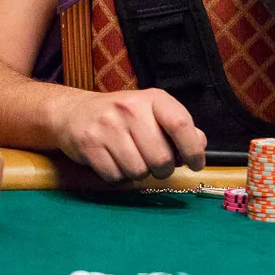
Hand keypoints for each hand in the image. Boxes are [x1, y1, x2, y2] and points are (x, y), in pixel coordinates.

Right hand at [51, 88, 206, 181]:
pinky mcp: (89, 143)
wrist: (74, 112)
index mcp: (153, 98)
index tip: (196, 164)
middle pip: (160, 157)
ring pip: (138, 171)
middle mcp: (131, 108)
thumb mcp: (153, 112)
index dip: (192, 149)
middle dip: (163, 170)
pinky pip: (114, 176)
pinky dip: (118, 176)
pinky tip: (114, 162)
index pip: (180, 123)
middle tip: (157, 166)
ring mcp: (108, 125)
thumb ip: (178, 127)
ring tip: (132, 160)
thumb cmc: (123, 117)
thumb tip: (199, 144)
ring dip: (139, 174)